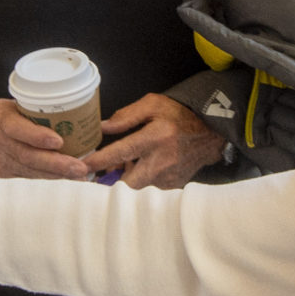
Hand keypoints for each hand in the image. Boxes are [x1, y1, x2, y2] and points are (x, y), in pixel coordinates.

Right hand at [0, 99, 92, 180]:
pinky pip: (27, 182)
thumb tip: (82, 113)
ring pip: (30, 172)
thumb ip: (39, 110)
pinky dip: (48, 183)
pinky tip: (67, 183)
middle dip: (56, 164)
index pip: (16, 127)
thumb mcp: (16, 106)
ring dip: (57, 176)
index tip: (59, 141)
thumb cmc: (7, 119)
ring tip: (80, 177)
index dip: (36, 136)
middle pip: (27, 156)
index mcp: (1, 117)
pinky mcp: (1, 178)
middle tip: (80, 167)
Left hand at [83, 93, 227, 188]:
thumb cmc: (179, 116)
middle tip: (104, 171)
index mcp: (155, 137)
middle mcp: (162, 161)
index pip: (120, 152)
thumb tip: (102, 127)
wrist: (211, 133)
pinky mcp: (173, 187)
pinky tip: (144, 168)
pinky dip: (142, 182)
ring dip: (128, 180)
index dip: (99, 160)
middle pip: (127, 183)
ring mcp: (169, 177)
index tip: (83, 165)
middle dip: (111, 180)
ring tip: (129, 164)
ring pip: (137, 189)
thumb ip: (126, 116)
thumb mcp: (153, 105)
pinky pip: (149, 190)